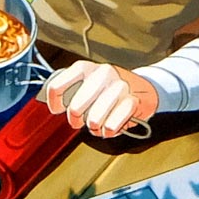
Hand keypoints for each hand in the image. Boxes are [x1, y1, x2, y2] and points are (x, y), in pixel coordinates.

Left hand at [44, 61, 158, 138]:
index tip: (57, 110)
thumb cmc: (109, 90)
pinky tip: (110, 127)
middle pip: (75, 107)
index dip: (54, 102)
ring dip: (95, 128)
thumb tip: (54, 105)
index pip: (58, 84)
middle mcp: (101, 73)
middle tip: (79, 122)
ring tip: (98, 125)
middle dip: (76, 120)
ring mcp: (118, 86)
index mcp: (85, 68)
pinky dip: (110, 130)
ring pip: (94, 118)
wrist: (144, 88)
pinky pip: (112, 124)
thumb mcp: (88, 83)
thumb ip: (71, 91)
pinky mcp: (133, 100)